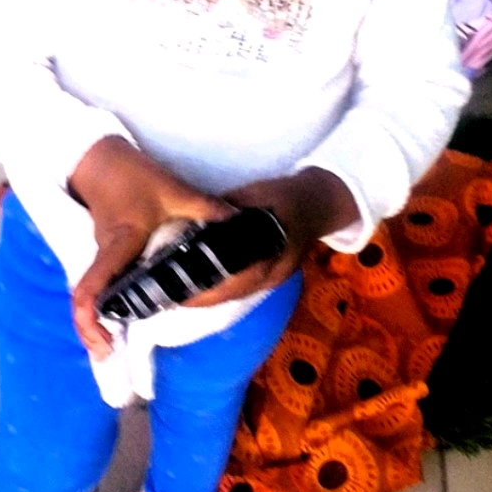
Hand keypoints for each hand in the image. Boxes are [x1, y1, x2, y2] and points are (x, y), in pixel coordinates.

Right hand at [68, 137, 233, 357]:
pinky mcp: (104, 252)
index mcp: (119, 246)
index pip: (91, 289)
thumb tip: (241, 227)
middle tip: (111, 354)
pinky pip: (105, 283)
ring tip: (116, 343)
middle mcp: (104, 256)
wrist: (97, 157)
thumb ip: (208, 211)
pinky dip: (111, 301)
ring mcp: (100, 255)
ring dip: (103, 318)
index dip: (91, 321)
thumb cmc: (132, 175)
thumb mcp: (174, 191)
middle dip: (97, 330)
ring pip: (98, 294)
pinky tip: (129, 310)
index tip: (104, 344)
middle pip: (91, 301)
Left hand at [193, 167, 359, 306]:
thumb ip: (230, 208)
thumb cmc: (287, 196)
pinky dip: (222, 289)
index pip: (233, 281)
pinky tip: (204, 284)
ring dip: (210, 297)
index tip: (180, 292)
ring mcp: (273, 278)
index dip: (206, 290)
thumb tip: (200, 217)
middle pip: (232, 294)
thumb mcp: (258, 194)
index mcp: (270, 257)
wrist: (320, 202)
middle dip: (202, 298)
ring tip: (181, 293)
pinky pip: (244, 287)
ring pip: (237, 294)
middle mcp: (272, 275)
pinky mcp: (271, 274)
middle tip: (172, 296)